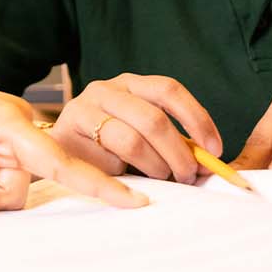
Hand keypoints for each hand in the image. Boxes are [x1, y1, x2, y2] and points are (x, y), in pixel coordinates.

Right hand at [49, 74, 222, 184]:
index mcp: (131, 83)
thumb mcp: (142, 135)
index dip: (196, 118)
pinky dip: (128, 179)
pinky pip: (108, 160)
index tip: (213, 149)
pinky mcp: (69, 131)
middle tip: (187, 176)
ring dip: (155, 167)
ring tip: (160, 178)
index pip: (169, 90)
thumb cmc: (107, 145)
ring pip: (132, 141)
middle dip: (178, 153)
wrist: (57, 150)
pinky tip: (133, 187)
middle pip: (153, 119)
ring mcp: (84, 108)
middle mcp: (106, 89)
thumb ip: (173, 144)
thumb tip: (207, 163)